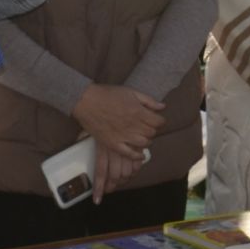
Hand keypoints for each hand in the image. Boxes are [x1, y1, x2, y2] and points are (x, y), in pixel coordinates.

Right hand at [73, 84, 163, 201]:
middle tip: (148, 127)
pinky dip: (136, 156)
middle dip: (153, 129)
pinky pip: (128, 153)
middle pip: (151, 132)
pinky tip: (140, 155)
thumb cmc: (108, 94)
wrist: (86, 101)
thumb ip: (148, 100)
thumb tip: (163, 107)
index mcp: (138, 112)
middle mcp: (133, 125)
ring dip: (147, 141)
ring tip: (144, 137)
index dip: (160, 121)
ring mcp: (122, 136)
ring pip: (143, 143)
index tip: (157, 120)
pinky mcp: (112, 143)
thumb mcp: (131, 92)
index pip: (158, 122)